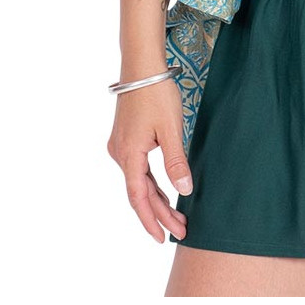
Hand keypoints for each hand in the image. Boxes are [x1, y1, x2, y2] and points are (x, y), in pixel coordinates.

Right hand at [106, 77, 191, 242]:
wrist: (141, 66)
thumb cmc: (156, 94)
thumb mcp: (171, 128)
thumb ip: (176, 160)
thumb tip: (184, 190)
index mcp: (129, 154)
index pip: (139, 197)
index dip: (151, 220)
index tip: (163, 238)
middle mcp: (120, 154)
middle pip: (140, 192)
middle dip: (160, 213)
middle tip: (181, 230)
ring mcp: (120, 146)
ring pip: (138, 181)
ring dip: (157, 199)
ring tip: (177, 217)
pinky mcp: (125, 139)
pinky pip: (137, 169)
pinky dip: (151, 183)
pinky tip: (164, 191)